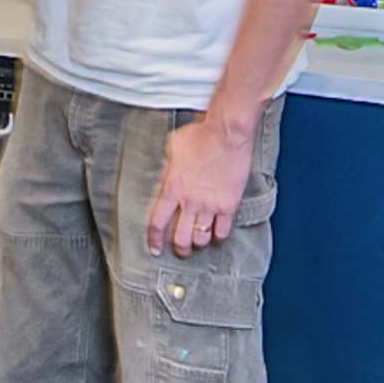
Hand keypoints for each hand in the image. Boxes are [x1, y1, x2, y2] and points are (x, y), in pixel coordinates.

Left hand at [145, 113, 252, 260]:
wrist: (226, 133)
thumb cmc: (200, 134)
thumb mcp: (172, 148)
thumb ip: (167, 166)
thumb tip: (163, 172)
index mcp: (172, 188)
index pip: (157, 223)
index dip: (154, 240)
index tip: (154, 248)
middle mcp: (189, 202)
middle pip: (180, 238)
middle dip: (179, 248)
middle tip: (180, 249)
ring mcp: (210, 205)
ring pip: (201, 239)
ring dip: (198, 243)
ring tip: (198, 241)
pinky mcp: (229, 204)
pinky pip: (223, 231)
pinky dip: (219, 236)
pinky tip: (217, 234)